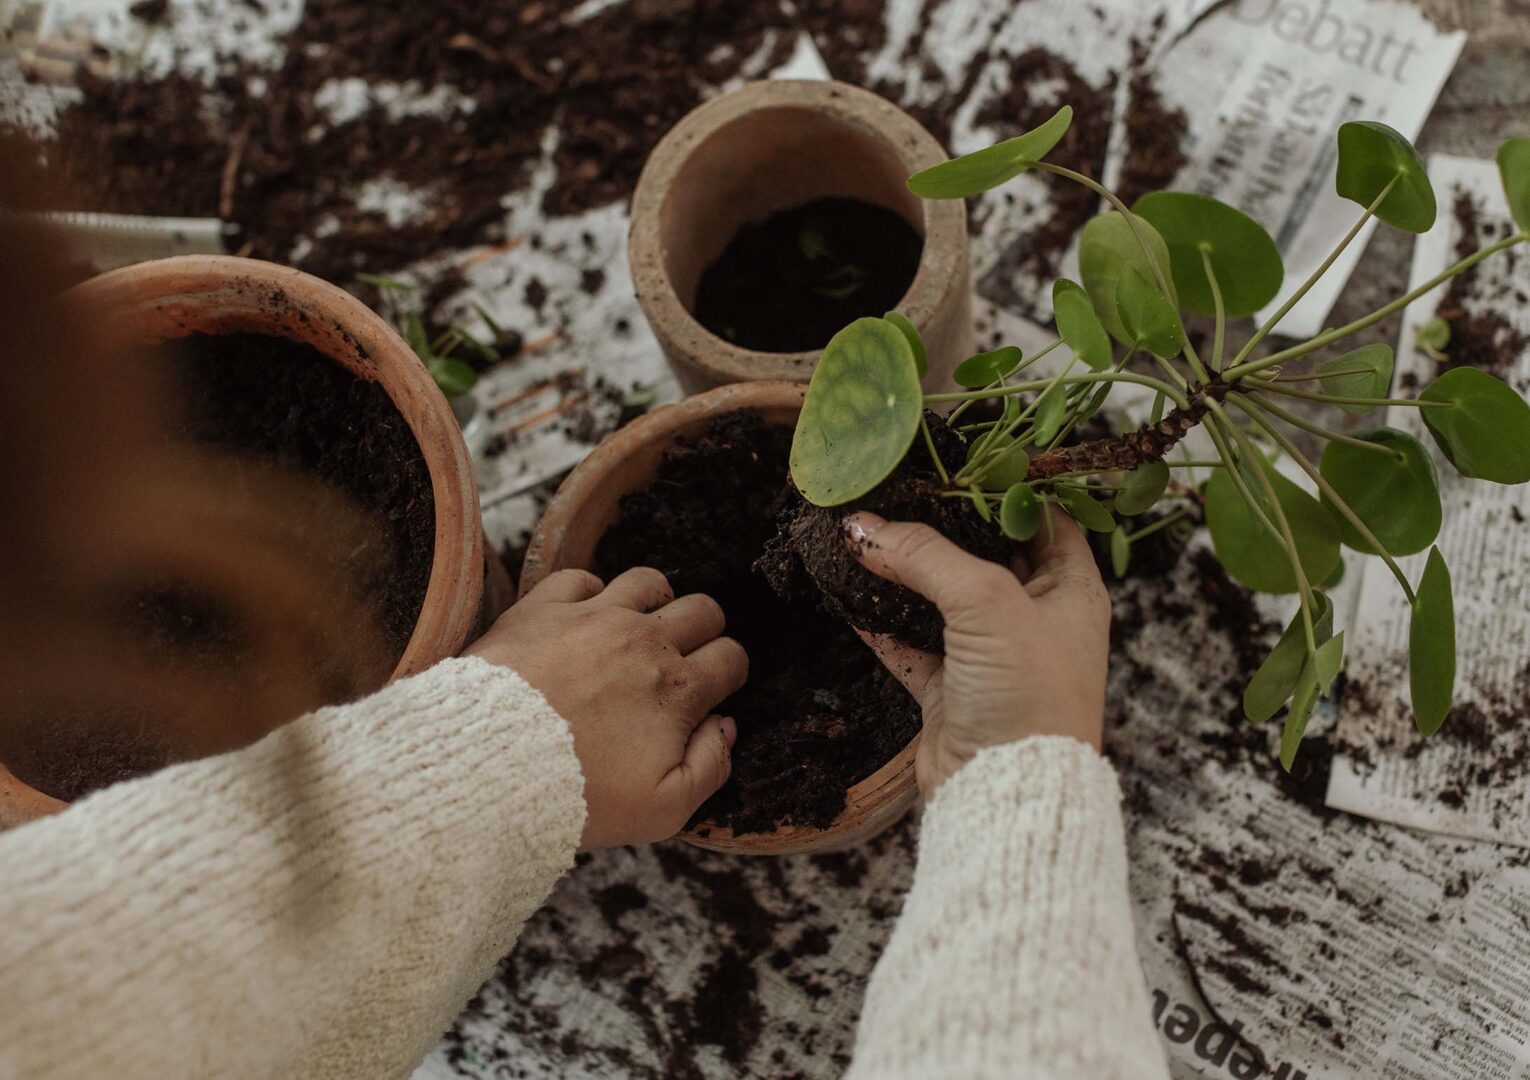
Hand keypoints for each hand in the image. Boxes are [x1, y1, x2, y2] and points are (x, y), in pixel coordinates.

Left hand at [466, 567, 746, 847]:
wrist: (491, 767)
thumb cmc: (578, 795)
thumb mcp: (663, 809)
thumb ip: (711, 768)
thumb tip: (725, 727)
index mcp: (678, 688)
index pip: (731, 658)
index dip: (729, 674)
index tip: (712, 690)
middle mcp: (644, 641)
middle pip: (703, 610)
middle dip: (704, 631)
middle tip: (683, 658)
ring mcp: (592, 618)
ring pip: (648, 582)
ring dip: (654, 601)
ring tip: (640, 627)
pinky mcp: (543, 609)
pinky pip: (580, 579)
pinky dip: (588, 593)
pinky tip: (582, 617)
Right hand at [845, 511, 1109, 796]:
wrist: (1008, 795)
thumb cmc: (1030, 696)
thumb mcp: (986, 603)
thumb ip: (925, 555)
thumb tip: (862, 527)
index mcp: (1071, 590)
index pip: (1042, 518)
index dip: (1003, 487)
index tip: (955, 461)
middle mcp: (1035, 619)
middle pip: (982, 554)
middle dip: (937, 525)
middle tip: (894, 490)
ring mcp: (991, 656)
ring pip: (939, 598)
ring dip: (901, 570)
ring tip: (859, 533)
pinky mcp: (951, 690)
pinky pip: (909, 643)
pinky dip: (879, 620)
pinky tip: (847, 590)